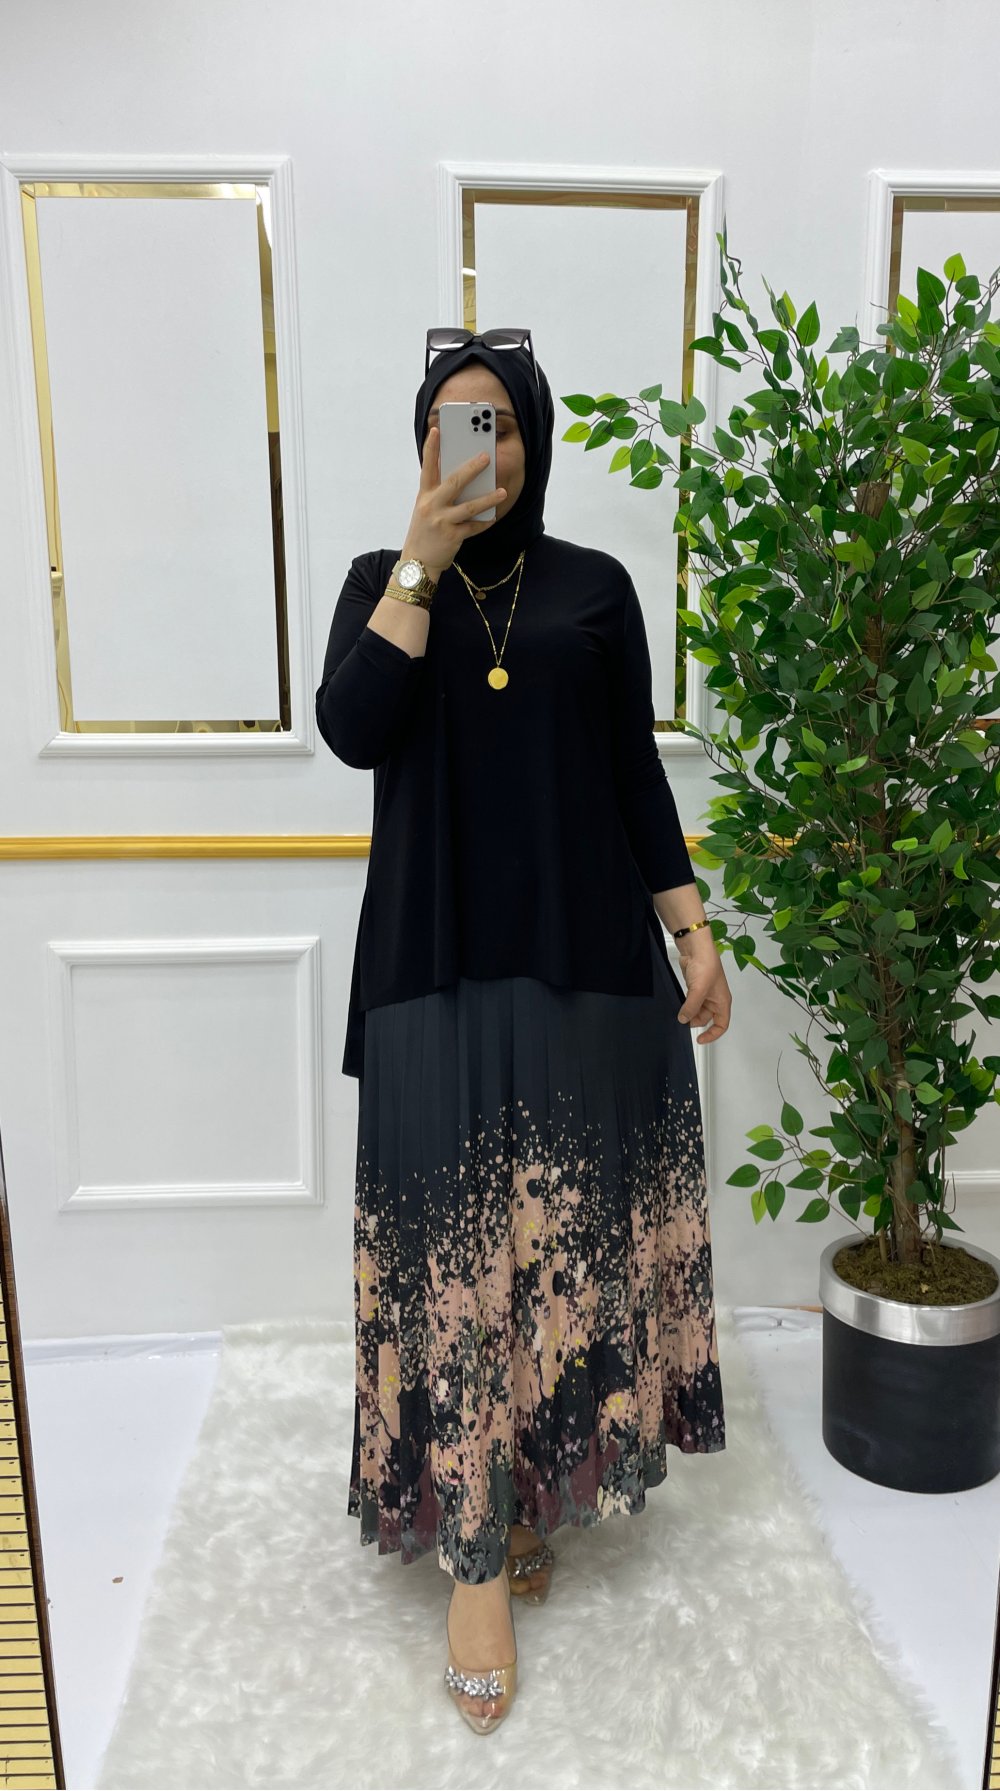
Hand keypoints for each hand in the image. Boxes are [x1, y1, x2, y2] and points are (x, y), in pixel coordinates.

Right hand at [401, 426, 506, 577]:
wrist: (417, 563)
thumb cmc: (425, 532)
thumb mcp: (426, 509)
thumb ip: (440, 493)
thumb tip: (464, 478)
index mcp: (424, 495)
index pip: (427, 467)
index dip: (431, 448)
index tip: (437, 430)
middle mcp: (432, 506)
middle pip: (454, 482)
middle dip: (471, 468)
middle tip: (486, 456)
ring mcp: (441, 521)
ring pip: (469, 506)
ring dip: (488, 499)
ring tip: (502, 492)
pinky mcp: (452, 537)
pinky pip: (474, 527)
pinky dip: (485, 522)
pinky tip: (494, 517)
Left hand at [675, 933, 731, 1043]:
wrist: (696, 948)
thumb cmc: (706, 966)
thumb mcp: (699, 990)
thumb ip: (691, 1007)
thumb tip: (683, 1020)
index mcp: (723, 1001)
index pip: (722, 1024)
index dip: (712, 1034)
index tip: (700, 1039)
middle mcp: (715, 999)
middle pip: (707, 1019)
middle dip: (696, 1021)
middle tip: (683, 1021)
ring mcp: (705, 993)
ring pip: (697, 1011)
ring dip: (689, 1013)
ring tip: (679, 1013)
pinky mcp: (695, 988)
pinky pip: (691, 1002)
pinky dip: (685, 1006)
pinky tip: (678, 1006)